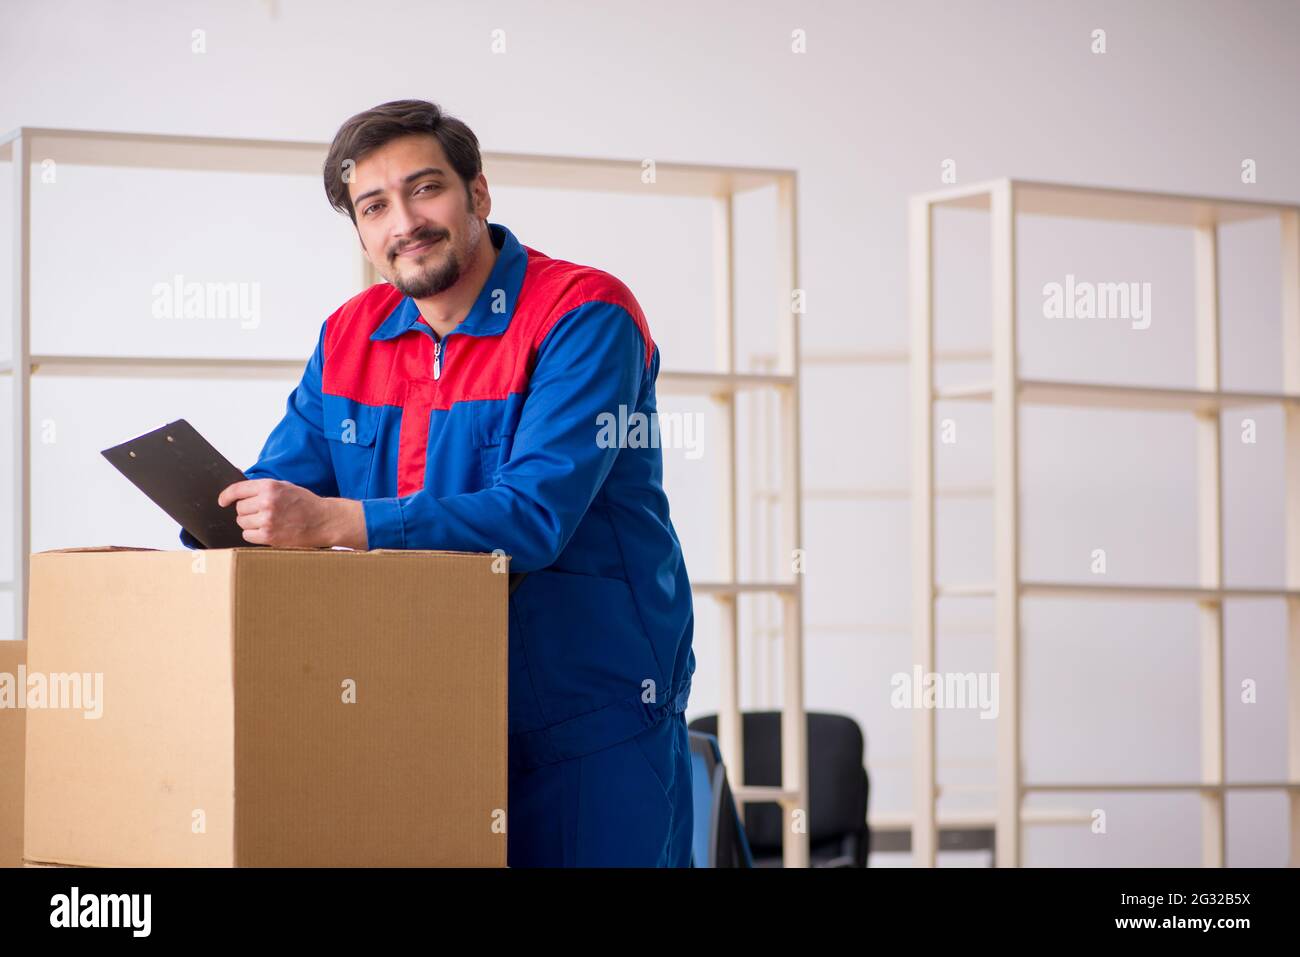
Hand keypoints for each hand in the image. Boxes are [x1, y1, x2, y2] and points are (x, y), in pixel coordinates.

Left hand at [217, 479, 367, 548]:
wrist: (323, 520)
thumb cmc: (304, 503)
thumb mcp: (284, 487)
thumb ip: (262, 488)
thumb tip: (237, 491)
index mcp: (269, 486)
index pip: (237, 490)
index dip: (226, 496)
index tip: (222, 501)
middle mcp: (267, 502)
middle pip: (239, 508)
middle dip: (247, 511)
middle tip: (262, 512)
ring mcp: (267, 520)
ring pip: (242, 522)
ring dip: (250, 523)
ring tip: (267, 521)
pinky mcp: (269, 536)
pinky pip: (248, 535)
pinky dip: (254, 534)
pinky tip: (267, 530)